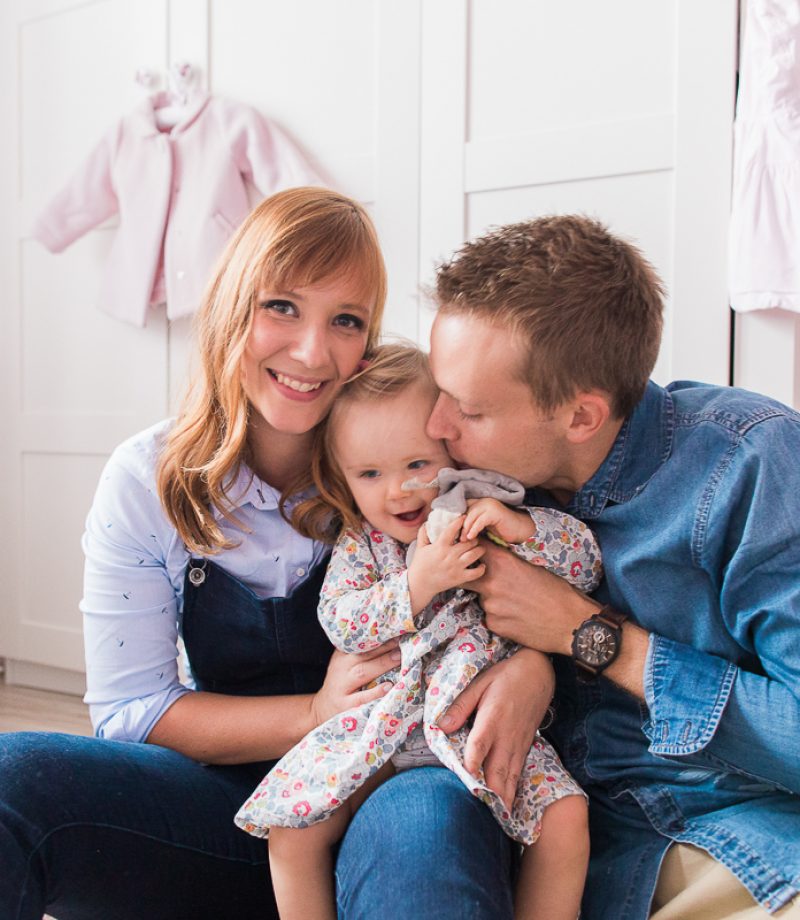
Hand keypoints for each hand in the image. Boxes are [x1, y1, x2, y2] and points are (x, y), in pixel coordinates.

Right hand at [310, 640, 400, 726]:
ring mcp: (342, 687)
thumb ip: (360, 653)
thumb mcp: (344, 664)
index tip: (393, 630)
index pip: (359, 643)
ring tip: (398, 658)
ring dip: (382, 664)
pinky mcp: (345, 705)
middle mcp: (340, 669)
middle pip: (362, 656)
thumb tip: (389, 639)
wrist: (322, 709)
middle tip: (401, 642)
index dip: (376, 637)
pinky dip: (375, 692)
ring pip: (362, 673)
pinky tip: (388, 686)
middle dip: (383, 648)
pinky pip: (361, 698)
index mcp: (341, 656)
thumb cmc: (341, 683)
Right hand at [407, 515, 484, 612]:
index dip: (459, 521)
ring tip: (478, 548)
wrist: (420, 584)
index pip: (452, 529)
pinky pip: (476, 572)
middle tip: (473, 537)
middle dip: (473, 537)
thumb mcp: (420, 547)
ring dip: (479, 549)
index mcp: (440, 546)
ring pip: (475, 554)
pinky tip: (481, 565)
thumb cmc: (419, 565)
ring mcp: (456, 567)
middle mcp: (450, 555)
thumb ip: (423, 533)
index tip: (464, 517)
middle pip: (469, 542)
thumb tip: (428, 522)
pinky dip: (481, 568)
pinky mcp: (460, 578)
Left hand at [438, 648, 554, 807]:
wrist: (539, 674)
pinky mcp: (525, 747)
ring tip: (497, 820)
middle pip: (497, 769)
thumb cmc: (506, 676)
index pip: (480, 745)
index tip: (466, 781)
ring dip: (503, 798)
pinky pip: (518, 772)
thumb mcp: (480, 683)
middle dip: (490, 793)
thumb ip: (461, 705)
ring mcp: (518, 743)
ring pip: (510, 775)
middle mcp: (506, 736)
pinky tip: (508, 805)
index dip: (472, 764)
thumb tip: (442, 726)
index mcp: (492, 718)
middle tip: (480, 814)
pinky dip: (513, 790)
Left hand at [461, 498, 535, 543]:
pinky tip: (471, 537)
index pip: (463, 507)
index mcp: (479, 502)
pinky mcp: (494, 512)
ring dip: (465, 529)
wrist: (518, 529)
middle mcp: (483, 500)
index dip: (456, 518)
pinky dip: (474, 529)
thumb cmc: (500, 528)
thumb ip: (472, 522)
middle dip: (459, 525)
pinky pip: (480, 521)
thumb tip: (456, 530)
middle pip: (465, 512)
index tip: (452, 530)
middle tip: (457, 537)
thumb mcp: (483, 525)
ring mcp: (489, 505)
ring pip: (471, 516)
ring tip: (463, 539)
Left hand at [471, 540, 596, 653]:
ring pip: (483, 599)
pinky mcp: (493, 624)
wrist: (571, 623)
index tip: (475, 553)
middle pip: (468, 576)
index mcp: (503, 563)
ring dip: (493, 600)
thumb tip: (493, 560)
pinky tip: (517, 618)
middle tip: (490, 582)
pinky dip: (499, 616)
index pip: (476, 549)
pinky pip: (490, 617)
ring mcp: (490, 605)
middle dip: (474, 578)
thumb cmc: (557, 592)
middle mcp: (492, 582)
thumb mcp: (532, 568)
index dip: (474, 551)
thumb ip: (507, 563)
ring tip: (516, 604)